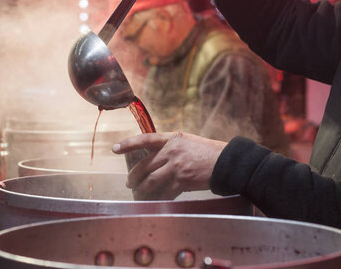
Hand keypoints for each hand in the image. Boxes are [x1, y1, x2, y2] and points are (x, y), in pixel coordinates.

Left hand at [112, 132, 226, 199]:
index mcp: (172, 139)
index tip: (115, 149)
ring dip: (142, 190)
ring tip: (137, 194)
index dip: (128, 144)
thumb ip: (170, 147)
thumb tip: (154, 157)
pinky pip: (165, 192)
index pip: (145, 139)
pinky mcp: (183, 181)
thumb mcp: (187, 142)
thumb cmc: (208, 152)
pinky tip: (155, 200)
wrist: (226, 163)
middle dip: (133, 176)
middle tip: (129, 183)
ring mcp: (177, 167)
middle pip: (145, 165)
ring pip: (151, 181)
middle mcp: (172, 151)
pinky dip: (158, 197)